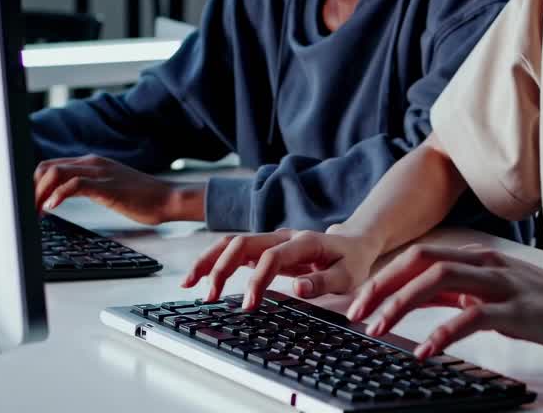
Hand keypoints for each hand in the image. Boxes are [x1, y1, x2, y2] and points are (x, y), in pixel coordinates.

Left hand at [33, 154, 187, 224]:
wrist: (168, 199)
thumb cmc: (142, 198)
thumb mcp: (108, 188)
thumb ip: (88, 187)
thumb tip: (63, 196)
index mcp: (92, 162)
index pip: (51, 165)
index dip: (34, 184)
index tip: (29, 204)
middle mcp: (93, 162)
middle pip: (47, 167)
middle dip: (32, 189)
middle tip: (28, 211)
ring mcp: (100, 172)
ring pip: (56, 173)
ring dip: (39, 194)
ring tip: (36, 213)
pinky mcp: (106, 185)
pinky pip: (74, 185)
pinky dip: (57, 196)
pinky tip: (52, 208)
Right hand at [182, 228, 383, 305]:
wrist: (353, 242)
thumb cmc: (351, 261)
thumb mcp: (348, 276)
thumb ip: (323, 281)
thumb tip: (298, 289)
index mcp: (304, 242)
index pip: (272, 257)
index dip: (257, 279)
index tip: (249, 306)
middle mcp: (282, 236)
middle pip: (242, 243)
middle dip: (221, 268)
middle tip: (210, 297)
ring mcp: (271, 239)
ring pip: (232, 242)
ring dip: (209, 260)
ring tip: (189, 284)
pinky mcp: (264, 247)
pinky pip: (233, 250)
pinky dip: (212, 261)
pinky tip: (197, 278)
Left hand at [346, 244, 542, 358]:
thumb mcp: (493, 289)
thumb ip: (459, 290)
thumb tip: (420, 295)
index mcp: (476, 258)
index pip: (417, 257)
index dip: (383, 277)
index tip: (358, 302)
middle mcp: (483, 263)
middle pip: (419, 261)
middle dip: (381, 286)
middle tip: (356, 315)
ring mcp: (500, 284)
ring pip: (438, 280)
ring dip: (401, 303)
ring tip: (378, 329)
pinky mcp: (516, 311)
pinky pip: (472, 317)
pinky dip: (442, 332)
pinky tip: (425, 350)